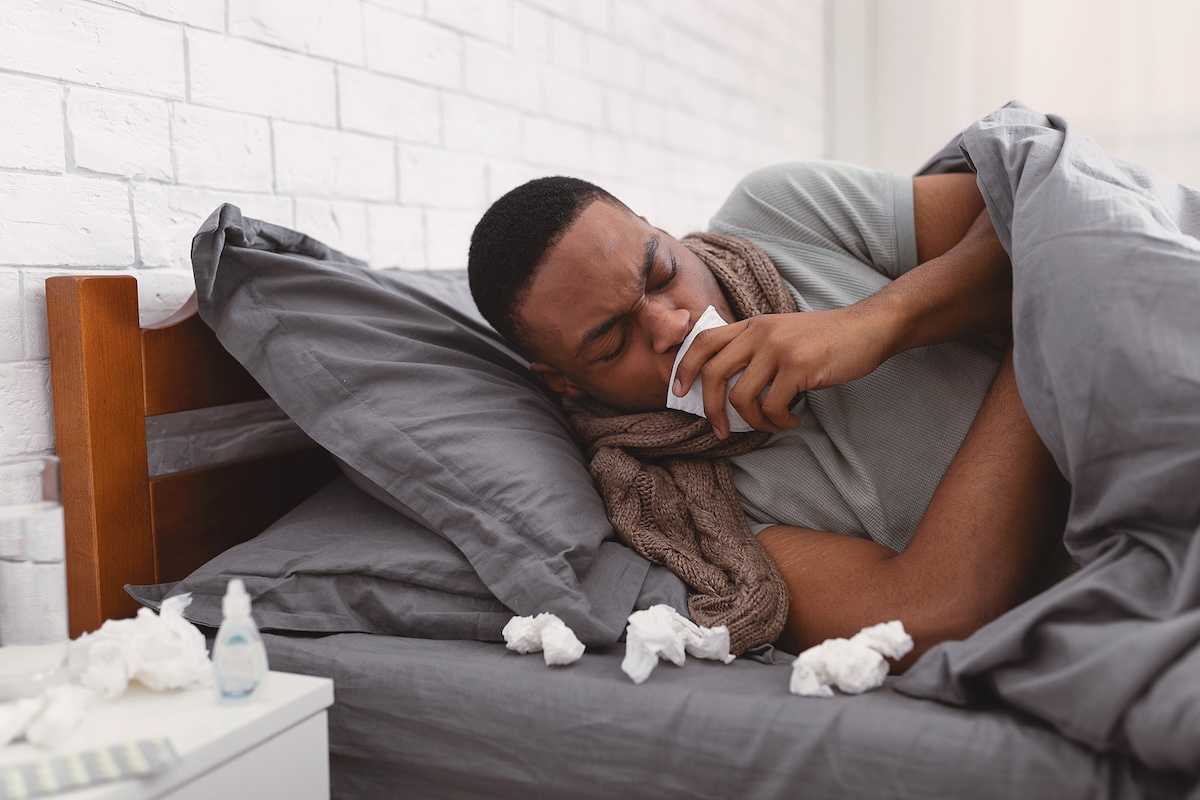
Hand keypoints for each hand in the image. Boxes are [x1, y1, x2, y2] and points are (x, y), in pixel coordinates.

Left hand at [672, 305, 898, 437]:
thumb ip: (755, 349)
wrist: (868, 328)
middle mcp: (759, 333)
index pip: (704, 341)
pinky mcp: (797, 367)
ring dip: (753, 421)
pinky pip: (771, 406)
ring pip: (740, 397)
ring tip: (772, 424)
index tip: (680, 390)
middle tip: (720, 430)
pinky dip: (778, 422)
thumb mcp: (782, 333)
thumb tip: (727, 388)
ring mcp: (777, 349)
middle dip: (709, 408)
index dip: (685, 367)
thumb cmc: (825, 339)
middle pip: (713, 373)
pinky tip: (792, 420)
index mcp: (752, 324)